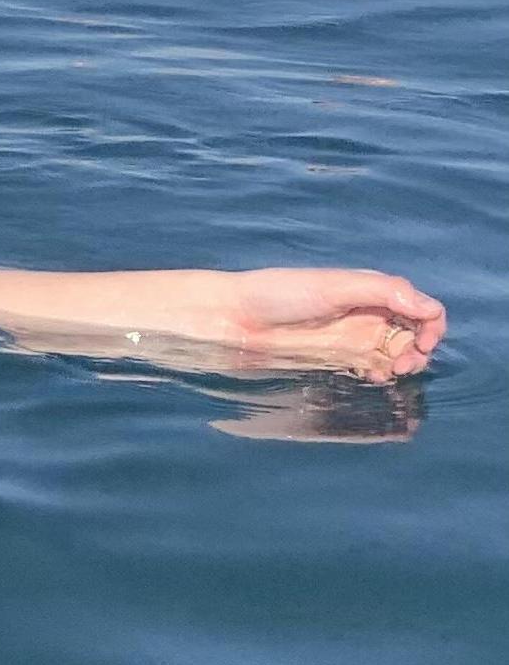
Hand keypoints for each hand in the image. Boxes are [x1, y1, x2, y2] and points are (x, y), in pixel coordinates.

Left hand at [164, 267, 446, 383]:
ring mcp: (352, 339)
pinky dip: (383, 376)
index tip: (423, 341)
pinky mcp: (336, 360)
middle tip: (404, 363)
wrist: (233, 320)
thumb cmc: (279, 294)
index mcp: (370, 292)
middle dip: (420, 350)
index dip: (431, 325)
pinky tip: (374, 378)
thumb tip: (429, 309)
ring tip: (391, 372)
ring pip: (397, 356)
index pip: (421, 309)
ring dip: (405, 365)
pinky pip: (373, 370)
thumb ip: (384, 292)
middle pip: (414, 336)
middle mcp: (366, 315)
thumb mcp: (333, 286)